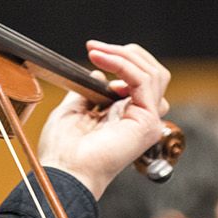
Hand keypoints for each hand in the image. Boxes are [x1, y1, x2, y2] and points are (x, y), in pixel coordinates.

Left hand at [37, 40, 171, 198]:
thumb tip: (97, 71)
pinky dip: (123, 65)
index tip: (92, 50)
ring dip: (123, 55)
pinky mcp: (147, 122)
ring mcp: (148, 121)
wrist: (65, 170)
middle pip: (153, 72)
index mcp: (126, 116)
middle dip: (127, 53)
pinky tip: (102, 59)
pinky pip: (144, 81)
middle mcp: (141, 118)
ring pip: (153, 73)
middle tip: (96, 47)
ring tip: (97, 50)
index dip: (120, 60)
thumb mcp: (73, 108)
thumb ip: (89, 90)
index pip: (140, 78)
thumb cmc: (64, 150)